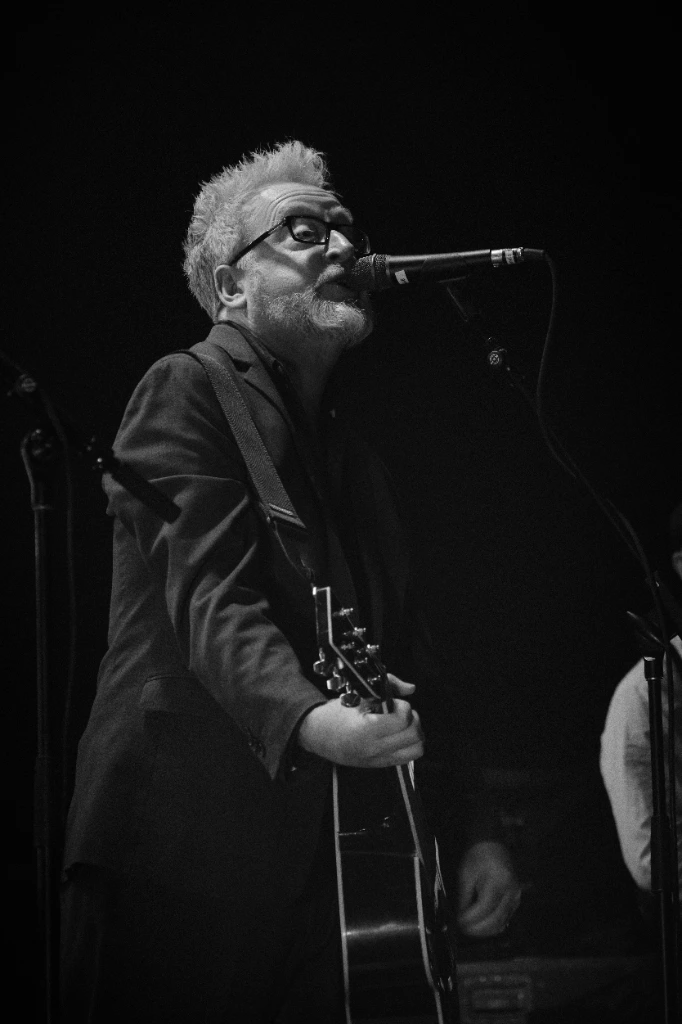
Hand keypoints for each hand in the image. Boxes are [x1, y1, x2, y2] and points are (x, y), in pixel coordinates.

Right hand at [298, 674, 423, 767]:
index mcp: (366, 730)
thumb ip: (388, 686)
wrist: (318, 735)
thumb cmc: (335, 714)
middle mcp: (375, 748)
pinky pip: (408, 757)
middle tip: (398, 712)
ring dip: (413, 733)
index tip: (393, 703)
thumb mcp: (358, 694)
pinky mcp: (381, 765)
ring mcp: (379, 760)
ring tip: (400, 724)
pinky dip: (408, 744)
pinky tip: (396, 734)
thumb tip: (411, 688)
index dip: (402, 706)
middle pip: (414, 735)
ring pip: (416, 749)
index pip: (402, 720)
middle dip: (411, 719)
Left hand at [456, 841, 521, 937]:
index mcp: (498, 881)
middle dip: (478, 929)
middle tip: (463, 930)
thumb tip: (460, 917)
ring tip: (470, 930)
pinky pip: (505, 918)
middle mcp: (511, 891)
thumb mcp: (466, 874)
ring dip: (485, 930)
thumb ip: (464, 897)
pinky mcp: (516, 900)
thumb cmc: (477, 857)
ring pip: (502, 922)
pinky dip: (493, 925)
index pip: (485, 907)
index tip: (459, 923)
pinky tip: (481, 926)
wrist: (492, 845)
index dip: (471, 919)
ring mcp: (516, 897)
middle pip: (496, 919)